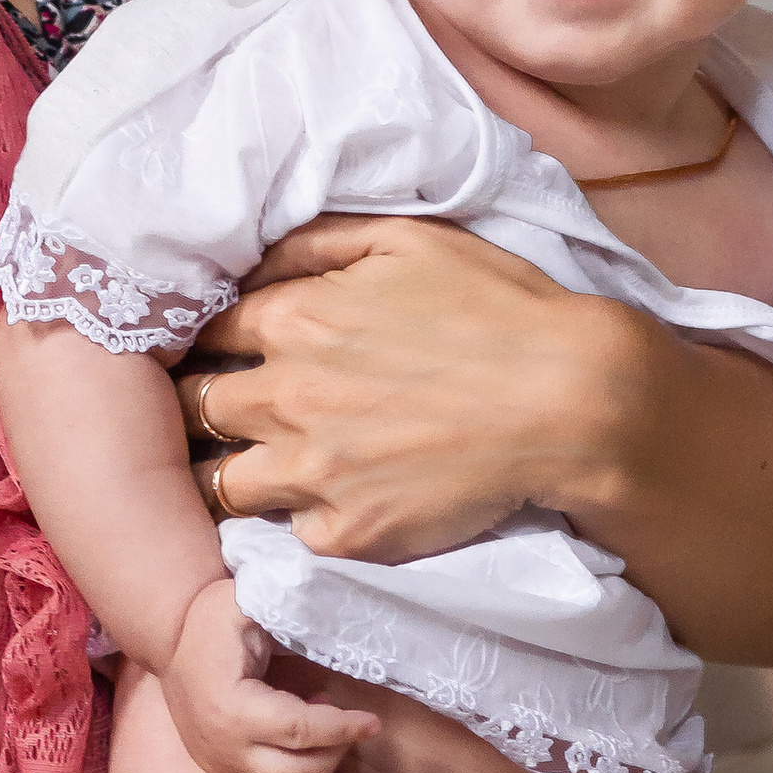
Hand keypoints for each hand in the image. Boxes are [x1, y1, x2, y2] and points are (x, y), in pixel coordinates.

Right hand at [160, 581, 377, 772]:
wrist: (169, 643)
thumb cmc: (211, 618)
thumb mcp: (247, 599)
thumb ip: (288, 602)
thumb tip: (337, 603)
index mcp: (230, 706)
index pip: (298, 729)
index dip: (341, 728)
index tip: (373, 721)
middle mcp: (222, 745)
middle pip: (295, 771)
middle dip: (335, 751)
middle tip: (354, 724)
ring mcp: (218, 763)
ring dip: (317, 764)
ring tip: (325, 724)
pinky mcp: (219, 771)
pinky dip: (295, 769)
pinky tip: (303, 737)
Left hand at [177, 213, 772, 664]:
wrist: (573, 403)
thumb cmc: (502, 310)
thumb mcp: (412, 239)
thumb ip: (321, 241)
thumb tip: (259, 256)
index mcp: (294, 316)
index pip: (208, 330)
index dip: (213, 340)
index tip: (222, 351)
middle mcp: (285, 393)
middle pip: (199, 406)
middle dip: (208, 406)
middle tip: (230, 411)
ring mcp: (310, 470)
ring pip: (221, 482)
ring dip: (236, 471)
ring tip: (267, 468)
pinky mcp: (343, 533)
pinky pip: (289, 533)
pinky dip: (303, 519)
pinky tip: (335, 502)